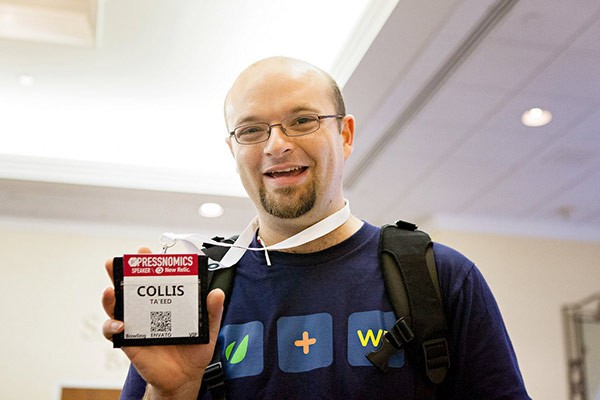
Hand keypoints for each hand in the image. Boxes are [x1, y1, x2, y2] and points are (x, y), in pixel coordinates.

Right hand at [102, 247, 224, 399]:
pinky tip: (120, 324)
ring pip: (115, 305)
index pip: (154, 278)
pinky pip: (113, 332)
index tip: (144, 252)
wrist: (186, 376)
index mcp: (165, 301)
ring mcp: (136, 324)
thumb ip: (212, 310)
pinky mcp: (129, 342)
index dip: (147, 264)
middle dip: (120, 271)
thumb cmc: (195, 348)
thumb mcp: (208, 327)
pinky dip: (112, 327)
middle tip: (119, 262)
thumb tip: (216, 293)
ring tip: (111, 290)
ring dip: (110, 296)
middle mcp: (147, 309)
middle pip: (128, 286)